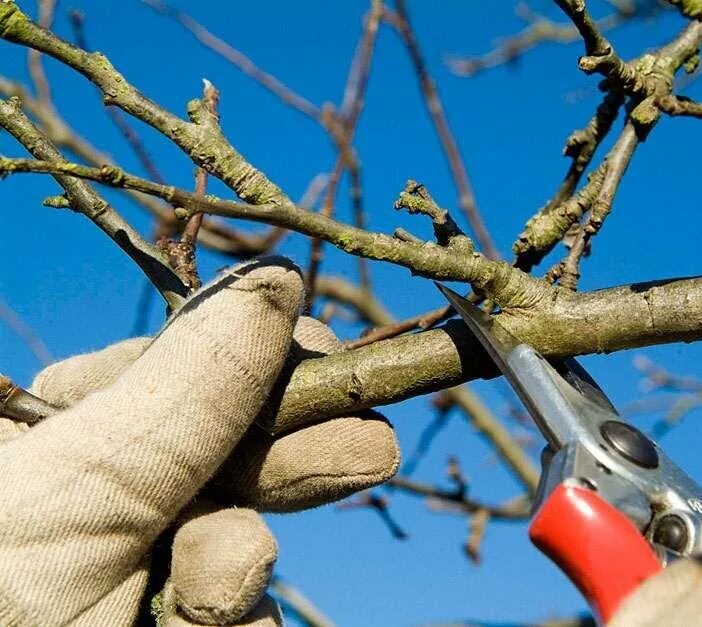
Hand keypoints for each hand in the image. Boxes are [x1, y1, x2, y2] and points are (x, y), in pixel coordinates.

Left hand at [0, 258, 399, 625]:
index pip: (181, 365)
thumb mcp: (77, 488)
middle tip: (372, 450)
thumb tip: (277, 282)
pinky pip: (237, 616)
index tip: (324, 350)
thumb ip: (189, 394)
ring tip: (217, 584)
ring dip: (242, 561)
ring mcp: (135, 570)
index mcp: (52, 429)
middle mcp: (100, 495)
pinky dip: (238, 624)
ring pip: (240, 537)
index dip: (263, 355)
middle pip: (229, 450)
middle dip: (295, 453)